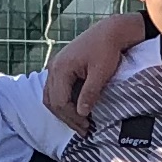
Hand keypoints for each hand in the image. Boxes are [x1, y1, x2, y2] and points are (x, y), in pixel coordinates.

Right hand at [41, 10, 149, 129]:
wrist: (110, 31)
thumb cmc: (107, 49)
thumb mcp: (101, 73)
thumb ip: (90, 93)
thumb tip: (82, 113)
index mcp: (60, 68)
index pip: (59, 101)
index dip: (71, 117)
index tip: (87, 127)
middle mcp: (53, 67)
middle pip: (52, 101)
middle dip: (67, 118)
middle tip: (83, 130)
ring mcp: (55, 66)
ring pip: (51, 96)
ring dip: (64, 111)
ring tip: (80, 123)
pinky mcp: (61, 66)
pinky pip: (56, 89)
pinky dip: (64, 101)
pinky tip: (77, 109)